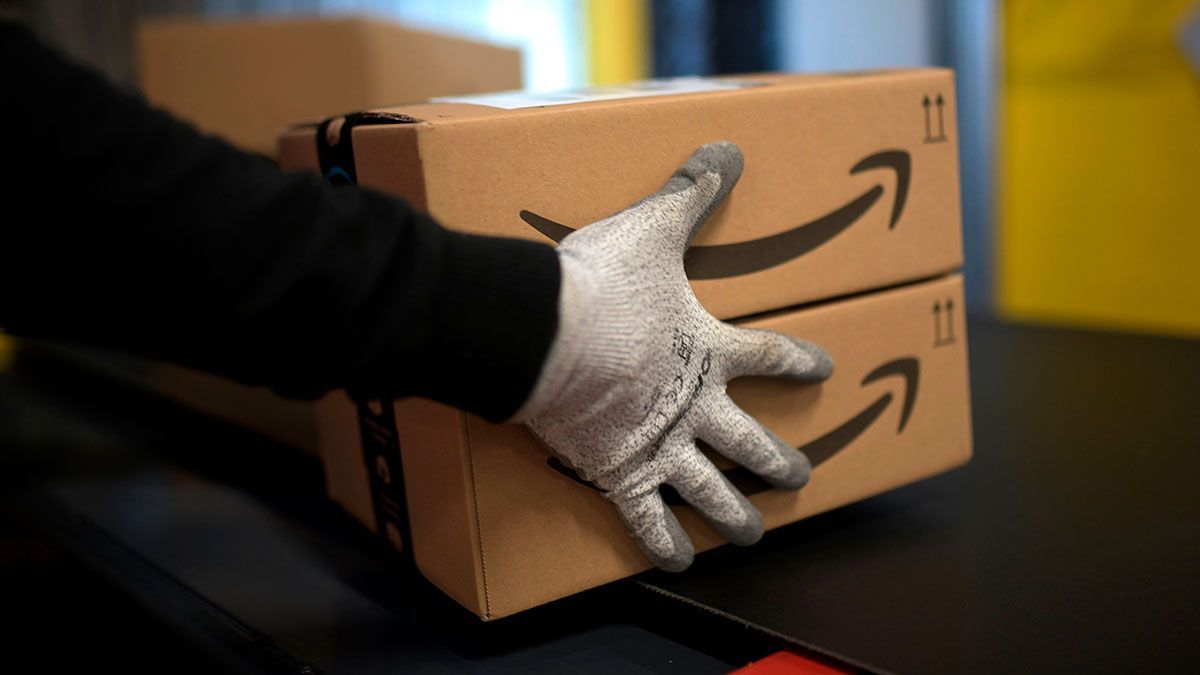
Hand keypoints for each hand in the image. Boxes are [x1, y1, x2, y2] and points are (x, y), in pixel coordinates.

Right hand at [514, 142, 832, 570]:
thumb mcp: (653, 228)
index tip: (826, 368)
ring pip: (712, 493)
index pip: (772, 354)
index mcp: (711, 349)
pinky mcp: (621, 472)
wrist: (544, 331)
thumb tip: (731, 143)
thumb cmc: (601, 281)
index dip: (801, 360)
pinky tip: (679, 567)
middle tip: (801, 478)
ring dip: (735, 517)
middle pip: (752, 443)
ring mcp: (663, 446)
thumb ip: (693, 191)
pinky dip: (662, 546)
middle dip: (780, 464)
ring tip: (753, 535)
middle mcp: (698, 408)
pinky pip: (647, 521)